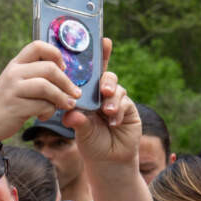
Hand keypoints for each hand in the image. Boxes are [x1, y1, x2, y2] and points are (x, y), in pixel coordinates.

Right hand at [0, 40, 81, 143]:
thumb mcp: (16, 81)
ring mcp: (13, 90)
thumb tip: (63, 73)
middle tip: (75, 93)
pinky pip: (42, 106)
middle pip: (49, 68)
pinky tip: (44, 116)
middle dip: (67, 82)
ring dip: (62, 97)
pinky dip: (49, 112)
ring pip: (47, 87)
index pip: (38, 46)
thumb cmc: (7, 101)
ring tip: (68, 105)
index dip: (55, 54)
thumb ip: (34, 74)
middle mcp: (13, 73)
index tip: (63, 68)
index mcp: (15, 64)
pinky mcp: (15, 107)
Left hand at [64, 38, 140, 165]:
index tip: (103, 40)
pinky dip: (119, 112)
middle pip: (107, 75)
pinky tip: (113, 122)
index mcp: (87, 93)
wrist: (108, 160)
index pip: (90, 72)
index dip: (97, 56)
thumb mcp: (81, 130)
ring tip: (107, 111)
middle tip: (102, 90)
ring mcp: (116, 100)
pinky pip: (125, 103)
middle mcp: (101, 93)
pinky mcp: (129, 109)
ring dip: (112, 99)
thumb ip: (77, 121)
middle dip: (105, 79)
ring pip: (117, 88)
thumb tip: (71, 115)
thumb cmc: (91, 142)